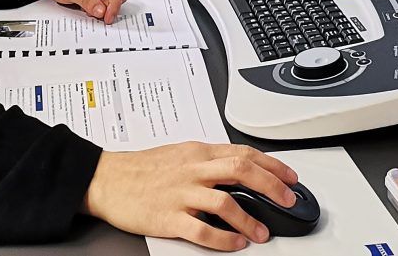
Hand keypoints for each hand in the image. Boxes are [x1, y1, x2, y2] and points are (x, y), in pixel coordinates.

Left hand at [30, 0, 126, 22]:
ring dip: (100, 9)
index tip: (107, 18)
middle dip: (107, 8)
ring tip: (84, 8)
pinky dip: (96, 8)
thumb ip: (86, 0)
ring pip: (110, 0)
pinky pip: (103, 2)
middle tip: (92, 13)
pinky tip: (85, 7)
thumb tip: (101, 10)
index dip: (114, 5)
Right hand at [82, 141, 298, 250]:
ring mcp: (181, 193)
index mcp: (198, 152)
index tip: (290, 178)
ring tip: (261, 233)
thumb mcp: (180, 153)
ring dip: (249, 220)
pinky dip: (222, 239)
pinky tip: (234, 244)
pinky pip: (201, 230)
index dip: (273, 166)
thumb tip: (239, 168)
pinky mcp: (168, 217)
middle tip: (287, 200)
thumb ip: (209, 160)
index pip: (244, 154)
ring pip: (225, 202)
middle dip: (272, 186)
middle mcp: (193, 170)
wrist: (107, 179)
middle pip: (242, 171)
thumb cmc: (142, 168)